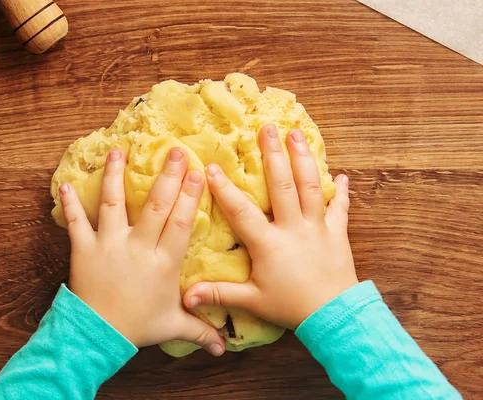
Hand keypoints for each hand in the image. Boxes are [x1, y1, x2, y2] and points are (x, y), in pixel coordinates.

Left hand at [59, 148, 224, 355]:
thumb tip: (224, 348)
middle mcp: (138, 248)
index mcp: (163, 262)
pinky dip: (69, 203)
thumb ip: (200, 329)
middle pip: (155, 206)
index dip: (190, 196)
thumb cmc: (138, 327)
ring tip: (118, 151)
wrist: (97, 337)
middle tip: (174, 151)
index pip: (180, 223)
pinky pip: (75, 222)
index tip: (198, 172)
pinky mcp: (84, 249)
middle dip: (167, 177)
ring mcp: (109, 245)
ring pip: (114, 204)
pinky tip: (65, 184)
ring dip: (116, 176)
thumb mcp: (173, 325)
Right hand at [184, 125, 357, 329]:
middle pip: (282, 186)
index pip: (242, 211)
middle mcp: (293, 228)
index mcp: (269, 243)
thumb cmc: (290, 307)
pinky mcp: (337, 233)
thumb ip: (219, 293)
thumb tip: (184, 297)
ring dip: (303, 159)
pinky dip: (342, 192)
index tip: (212, 166)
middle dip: (273, 155)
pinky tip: (342, 175)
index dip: (225, 189)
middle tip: (267, 128)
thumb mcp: (252, 300)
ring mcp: (318, 227)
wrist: (334, 316)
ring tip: (297, 134)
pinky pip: (340, 208)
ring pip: (311, 187)